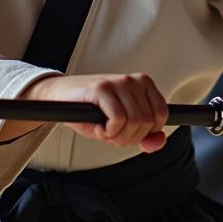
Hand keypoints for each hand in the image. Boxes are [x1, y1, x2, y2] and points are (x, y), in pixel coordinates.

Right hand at [28, 72, 168, 152]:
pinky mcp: (102, 88)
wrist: (61, 98)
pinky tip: (98, 127)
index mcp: (144, 84)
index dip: (145, 133)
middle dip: (128, 137)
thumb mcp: (123, 125)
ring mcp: (118, 82)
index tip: (128, 132)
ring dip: (117, 136)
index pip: (162, 115)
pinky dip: (107, 131)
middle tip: (111, 133)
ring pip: (134, 121)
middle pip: (147, 122)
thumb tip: (158, 141)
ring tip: (103, 129)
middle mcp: (134, 80)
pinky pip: (118, 119)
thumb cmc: (92, 111)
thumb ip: (144, 135)